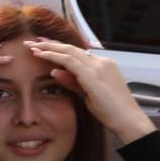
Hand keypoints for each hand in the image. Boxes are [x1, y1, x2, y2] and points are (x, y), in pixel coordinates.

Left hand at [25, 37, 154, 142]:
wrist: (128, 120)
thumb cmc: (111, 110)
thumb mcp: (87, 94)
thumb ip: (72, 81)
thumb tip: (55, 72)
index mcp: (104, 65)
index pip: (77, 52)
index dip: (59, 47)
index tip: (44, 46)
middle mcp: (101, 62)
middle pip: (71, 48)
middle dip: (50, 43)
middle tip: (33, 41)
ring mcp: (97, 66)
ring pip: (67, 50)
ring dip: (48, 47)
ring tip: (31, 46)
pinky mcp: (91, 74)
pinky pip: (67, 60)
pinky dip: (51, 55)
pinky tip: (39, 55)